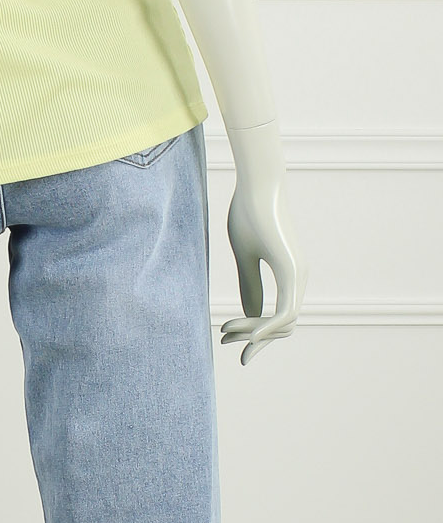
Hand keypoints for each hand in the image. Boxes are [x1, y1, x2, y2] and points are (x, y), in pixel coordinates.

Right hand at [219, 120, 307, 364]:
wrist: (257, 184)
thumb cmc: (248, 213)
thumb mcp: (244, 257)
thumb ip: (249, 285)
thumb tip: (251, 314)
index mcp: (289, 274)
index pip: (279, 318)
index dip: (254, 332)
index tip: (225, 334)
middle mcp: (299, 277)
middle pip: (283, 327)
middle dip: (254, 339)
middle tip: (223, 338)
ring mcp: (298, 274)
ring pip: (285, 323)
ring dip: (254, 333)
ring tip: (225, 330)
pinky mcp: (291, 269)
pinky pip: (286, 312)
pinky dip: (268, 327)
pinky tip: (250, 334)